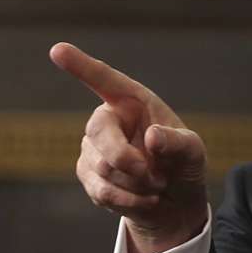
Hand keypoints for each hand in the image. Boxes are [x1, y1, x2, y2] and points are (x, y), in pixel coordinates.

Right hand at [50, 42, 207, 252]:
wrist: (175, 202)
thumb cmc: (183, 166)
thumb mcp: (193, 153)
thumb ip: (178, 142)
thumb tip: (152, 136)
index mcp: (134, 102)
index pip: (105, 81)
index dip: (82, 66)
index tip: (58, 50)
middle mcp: (109, 119)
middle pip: (98, 132)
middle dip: (126, 159)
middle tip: (157, 178)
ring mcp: (93, 148)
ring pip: (102, 167)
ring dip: (138, 183)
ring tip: (158, 184)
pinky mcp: (88, 176)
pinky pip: (102, 190)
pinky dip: (130, 200)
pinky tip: (148, 199)